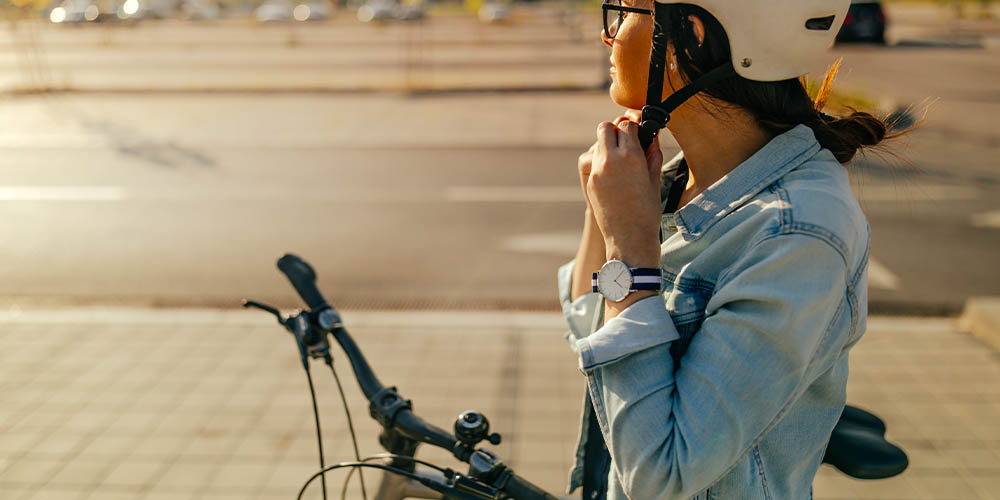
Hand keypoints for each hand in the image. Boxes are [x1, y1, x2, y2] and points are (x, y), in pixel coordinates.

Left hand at [586, 119, 662, 268]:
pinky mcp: (590, 183)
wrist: (629, 239)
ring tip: (621, 161)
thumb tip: (652, 140)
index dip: (633, 128)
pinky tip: (615, 176)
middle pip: (605, 129)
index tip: (638, 134)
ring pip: (597, 145)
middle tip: (626, 143)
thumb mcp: (655, 180)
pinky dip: (602, 163)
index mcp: (631, 157)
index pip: (626, 125)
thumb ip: (653, 155)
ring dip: (607, 147)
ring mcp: (597, 172)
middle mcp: (611, 160)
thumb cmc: (648, 212)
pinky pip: (594, 162)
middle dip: (616, 132)